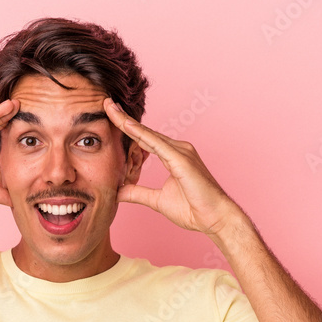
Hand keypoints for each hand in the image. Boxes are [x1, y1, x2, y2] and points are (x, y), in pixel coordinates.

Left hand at [103, 98, 240, 236]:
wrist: (215, 218)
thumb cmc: (193, 209)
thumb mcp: (157, 200)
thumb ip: (137, 193)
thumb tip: (117, 192)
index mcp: (172, 156)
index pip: (144, 139)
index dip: (127, 128)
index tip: (110, 116)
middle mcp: (177, 149)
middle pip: (145, 132)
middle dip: (124, 118)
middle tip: (106, 103)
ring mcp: (181, 151)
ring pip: (148, 134)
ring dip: (128, 122)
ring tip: (110, 108)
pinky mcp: (182, 159)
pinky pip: (157, 144)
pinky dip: (140, 134)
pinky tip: (126, 125)